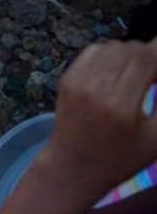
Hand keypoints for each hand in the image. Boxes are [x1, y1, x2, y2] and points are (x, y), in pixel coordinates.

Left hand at [35, 38, 156, 206]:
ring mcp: (77, 81)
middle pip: (129, 50)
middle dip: (149, 54)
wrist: (73, 166)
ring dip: (130, 52)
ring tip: (141, 69)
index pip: (145, 60)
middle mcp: (96, 88)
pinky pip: (93, 52)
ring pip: (111, 47)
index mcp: (121, 105)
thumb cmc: (121, 158)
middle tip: (155, 71)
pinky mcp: (66, 78)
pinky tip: (119, 68)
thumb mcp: (156, 139)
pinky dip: (110, 53)